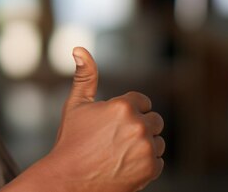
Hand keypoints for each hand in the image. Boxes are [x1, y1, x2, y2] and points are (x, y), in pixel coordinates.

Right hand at [46, 47, 164, 191]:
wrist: (69, 179)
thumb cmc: (71, 139)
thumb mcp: (76, 105)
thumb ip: (84, 75)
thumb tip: (78, 49)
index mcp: (122, 106)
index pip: (142, 101)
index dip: (127, 111)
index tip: (112, 123)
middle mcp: (138, 126)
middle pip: (154, 120)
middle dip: (138, 126)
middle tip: (114, 139)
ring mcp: (147, 149)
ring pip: (157, 141)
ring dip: (143, 145)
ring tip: (117, 152)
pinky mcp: (151, 169)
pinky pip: (158, 160)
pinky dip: (145, 163)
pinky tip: (124, 164)